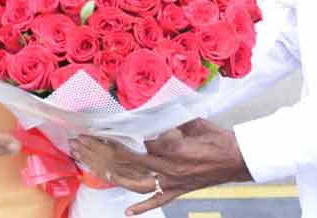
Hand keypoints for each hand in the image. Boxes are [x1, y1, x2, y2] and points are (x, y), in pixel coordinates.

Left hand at [71, 119, 251, 215]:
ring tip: (87, 167)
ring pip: (133, 182)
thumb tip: (150, 108)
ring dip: (109, 175)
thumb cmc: (217, 137)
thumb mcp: (192, 121)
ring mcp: (170, 182)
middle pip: (125, 161)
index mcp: (170, 147)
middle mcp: (166, 168)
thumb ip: (170, 118)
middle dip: (99, 151)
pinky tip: (128, 213)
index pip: (134, 142)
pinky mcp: (177, 191)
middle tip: (78, 143)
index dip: (113, 134)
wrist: (239, 158)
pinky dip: (142, 208)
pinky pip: (157, 200)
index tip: (95, 127)